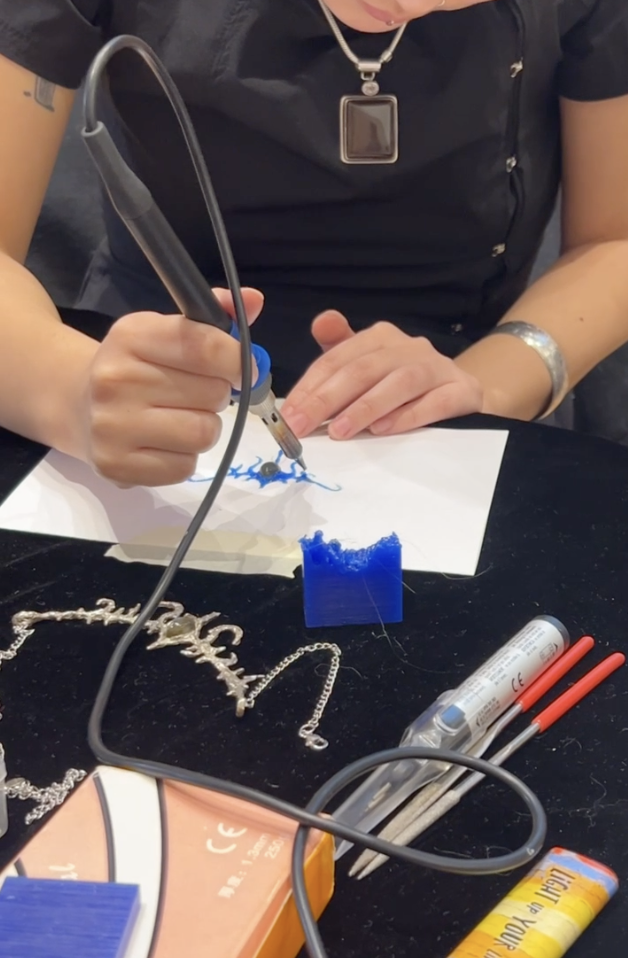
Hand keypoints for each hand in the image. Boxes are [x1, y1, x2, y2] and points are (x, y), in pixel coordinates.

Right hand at [81, 288, 263, 485]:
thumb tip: (255, 300)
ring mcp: (112, 426)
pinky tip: (164, 443)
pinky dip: (185, 458)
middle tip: (195, 394)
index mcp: (131, 336)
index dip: (237, 360)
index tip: (240, 368)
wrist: (79, 405)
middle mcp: (115, 379)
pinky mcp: (116, 465)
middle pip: (213, 394)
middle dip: (216, 395)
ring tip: (181, 418)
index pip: (205, 347)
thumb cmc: (138, 366)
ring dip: (204, 428)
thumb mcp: (166, 332)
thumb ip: (213, 317)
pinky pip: (185, 468)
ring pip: (203, 434)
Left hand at [282, 311, 482, 439]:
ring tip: (340, 431)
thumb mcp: (368, 365)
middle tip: (302, 426)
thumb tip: (320, 323)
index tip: (289, 414)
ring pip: (399, 383)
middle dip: (327, 400)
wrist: (461, 391)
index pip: (337, 359)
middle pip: (363, 369)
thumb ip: (339, 353)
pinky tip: (383, 430)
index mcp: (380, 337)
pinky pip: (434, 402)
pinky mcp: (461, 390)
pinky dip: (407, 416)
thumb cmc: (403, 382)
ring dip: (366, 408)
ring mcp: (437, 367)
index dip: (310, 386)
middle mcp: (409, 346)